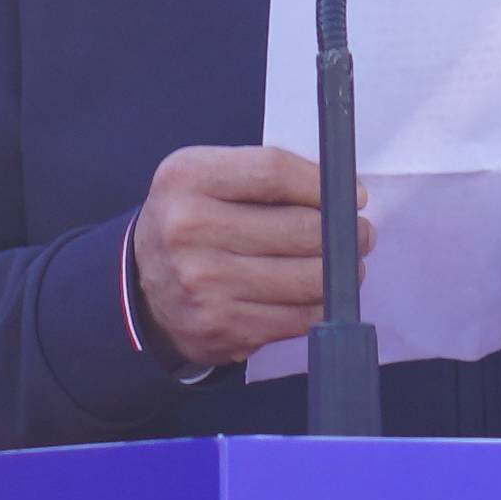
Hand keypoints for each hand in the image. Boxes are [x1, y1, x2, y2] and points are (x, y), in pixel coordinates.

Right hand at [133, 144, 363, 370]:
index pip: (274, 172)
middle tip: (359, 234)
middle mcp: (189, 229)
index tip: (352, 197)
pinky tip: (317, 294)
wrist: (141, 291)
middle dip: (345, 233)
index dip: (323, 184)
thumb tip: (342, 197)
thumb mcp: (206, 179)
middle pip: (301, 229)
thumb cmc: (191, 224)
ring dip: (341, 273)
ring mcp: (205, 284)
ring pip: (309, 278)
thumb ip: (263, 176)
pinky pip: (299, 317)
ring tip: (345, 265)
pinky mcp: (223, 327)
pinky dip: (320, 306)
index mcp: (187, 179)